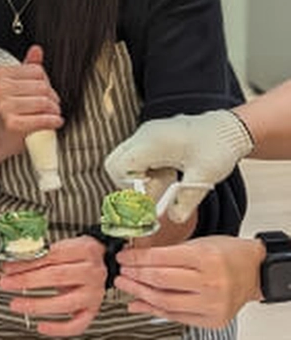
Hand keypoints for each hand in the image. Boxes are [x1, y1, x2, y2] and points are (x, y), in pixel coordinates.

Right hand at [0, 45, 62, 159]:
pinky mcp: (12, 123)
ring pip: (44, 102)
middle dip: (52, 98)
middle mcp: (0, 89)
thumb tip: (36, 50)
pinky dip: (52, 122)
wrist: (0, 137)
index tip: (43, 93)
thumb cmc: (12, 111)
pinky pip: (42, 119)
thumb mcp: (19, 85)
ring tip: (50, 115)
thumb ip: (29, 67)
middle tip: (49, 106)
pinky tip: (53, 122)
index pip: (37, 71)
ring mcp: (4, 106)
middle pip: (43, 87)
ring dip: (54, 112)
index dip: (45, 82)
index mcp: (1, 75)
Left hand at [0, 236, 105, 336]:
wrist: (103, 260)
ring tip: (15, 304)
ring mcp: (94, 294)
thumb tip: (10, 266)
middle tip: (6, 283)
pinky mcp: (94, 310)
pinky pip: (77, 324)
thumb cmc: (77, 253)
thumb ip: (40, 255)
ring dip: (37, 305)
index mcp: (84, 250)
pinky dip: (58, 328)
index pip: (52, 256)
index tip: (8, 268)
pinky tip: (41, 326)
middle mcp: (92, 272)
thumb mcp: (62, 246)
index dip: (27, 263)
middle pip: (57, 277)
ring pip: (65, 303)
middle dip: (27, 281)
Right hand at [104, 111, 252, 222]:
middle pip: (115, 163)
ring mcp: (146, 136)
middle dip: (130, 184)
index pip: (119, 166)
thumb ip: (186, 200)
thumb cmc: (218, 146)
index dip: (130, 187)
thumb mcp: (204, 177)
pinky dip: (148, 172)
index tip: (149, 198)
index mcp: (152, 142)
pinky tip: (169, 174)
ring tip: (166, 182)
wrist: (231, 128)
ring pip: (125, 162)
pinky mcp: (152, 140)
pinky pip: (138, 159)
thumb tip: (172, 218)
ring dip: (140, 178)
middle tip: (152, 192)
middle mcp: (144, 136)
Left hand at [115, 236, 264, 328]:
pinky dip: (154, 310)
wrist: (254, 271)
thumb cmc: (226, 253)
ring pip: (166, 302)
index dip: (136, 258)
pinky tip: (139, 303)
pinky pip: (177, 316)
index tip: (122, 257)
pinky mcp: (213, 319)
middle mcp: (211, 282)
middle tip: (120, 272)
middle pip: (160, 281)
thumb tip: (135, 258)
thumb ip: (167, 252)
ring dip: (140, 294)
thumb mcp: (196, 243)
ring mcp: (213, 303)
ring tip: (126, 286)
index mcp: (205, 258)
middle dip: (134, 276)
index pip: (160, 259)